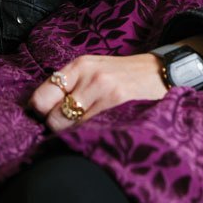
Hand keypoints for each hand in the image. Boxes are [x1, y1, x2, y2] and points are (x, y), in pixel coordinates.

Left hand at [29, 53, 168, 131]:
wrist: (162, 72)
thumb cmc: (124, 76)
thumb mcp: (94, 70)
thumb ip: (70, 86)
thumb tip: (40, 111)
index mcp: (78, 66)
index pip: (41, 97)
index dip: (42, 113)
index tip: (49, 119)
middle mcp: (88, 75)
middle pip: (53, 117)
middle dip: (59, 128)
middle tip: (73, 127)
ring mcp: (104, 90)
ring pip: (71, 128)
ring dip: (76, 135)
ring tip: (89, 130)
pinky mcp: (119, 104)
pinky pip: (92, 130)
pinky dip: (93, 136)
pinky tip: (103, 131)